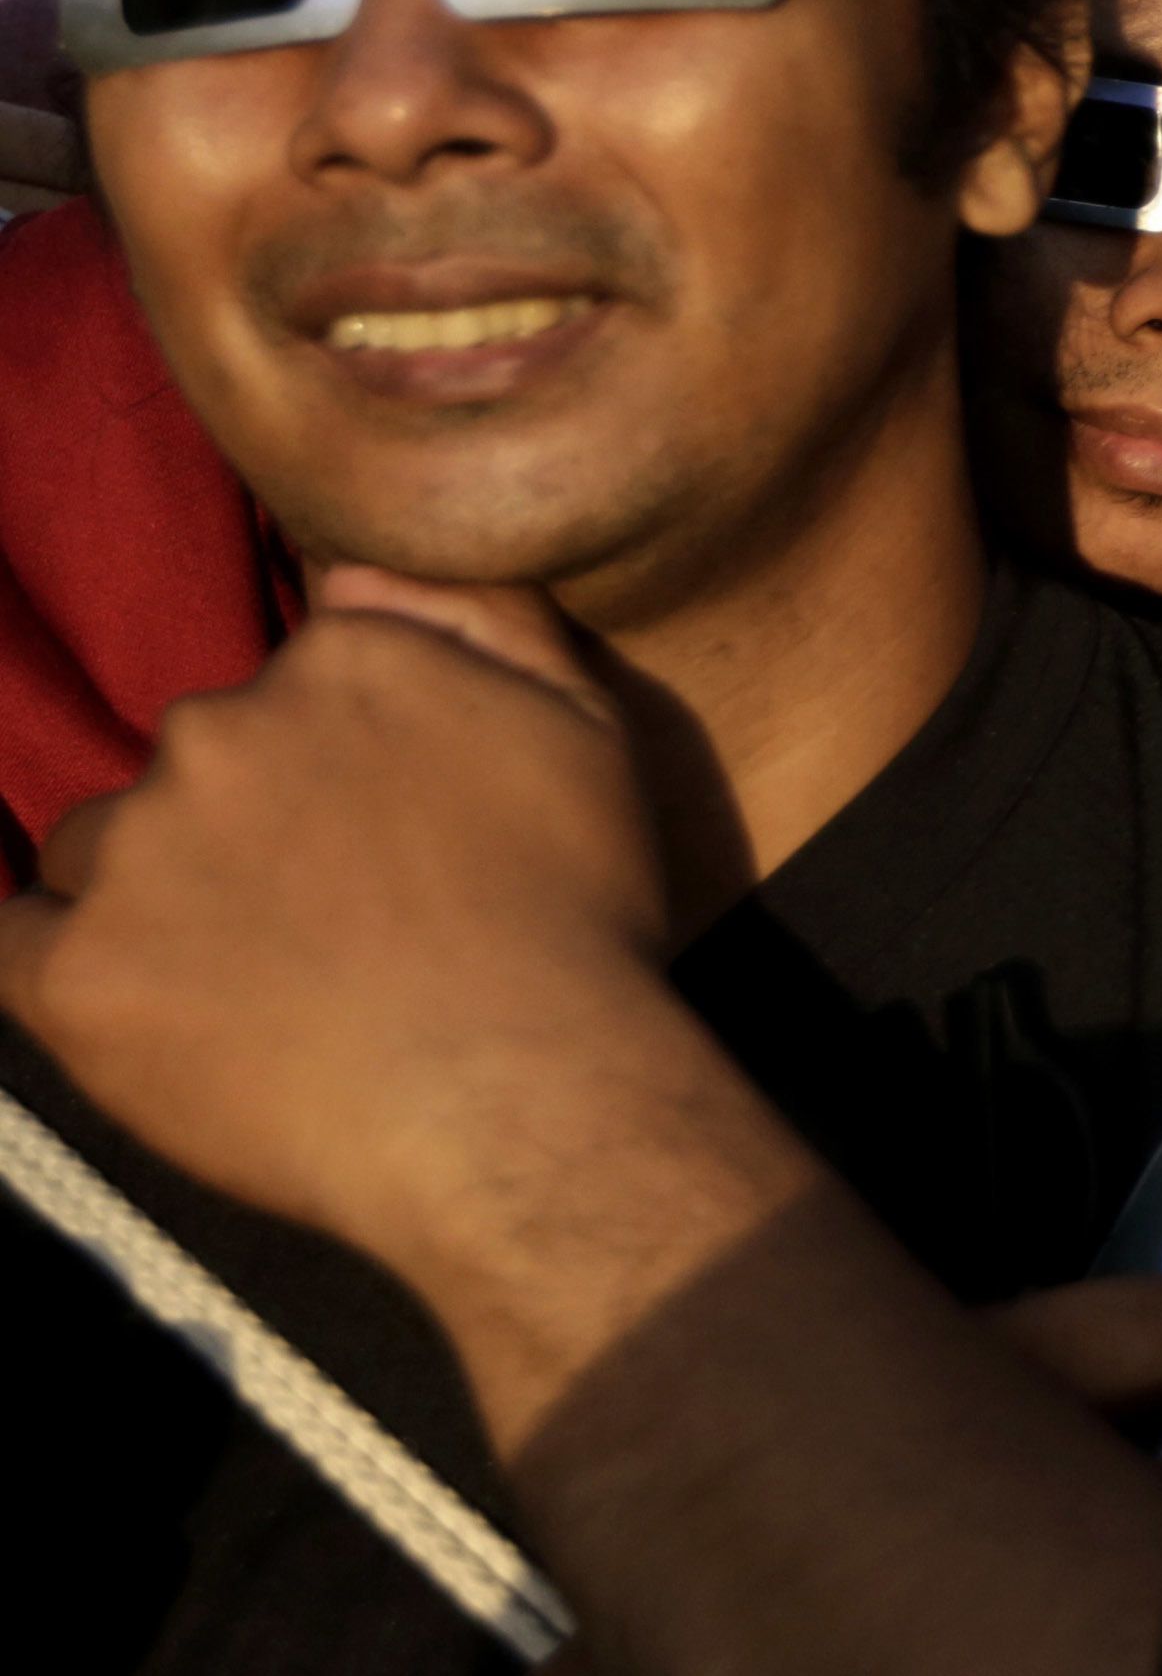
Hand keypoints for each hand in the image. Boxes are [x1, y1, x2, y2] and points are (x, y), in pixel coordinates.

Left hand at [0, 569, 696, 1258]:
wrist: (522, 1099)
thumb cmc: (576, 923)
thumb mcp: (589, 729)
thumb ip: (484, 619)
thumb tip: (359, 576)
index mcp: (339, 662)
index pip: (287, 693)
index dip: (331, 773)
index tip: (374, 850)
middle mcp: (218, 728)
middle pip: (189, 768)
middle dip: (239, 835)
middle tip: (325, 932)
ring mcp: (136, 850)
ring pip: (98, 853)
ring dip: (152, 901)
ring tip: (255, 992)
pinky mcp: (71, 972)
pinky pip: (9, 946)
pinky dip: (58, 969)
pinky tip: (139, 1008)